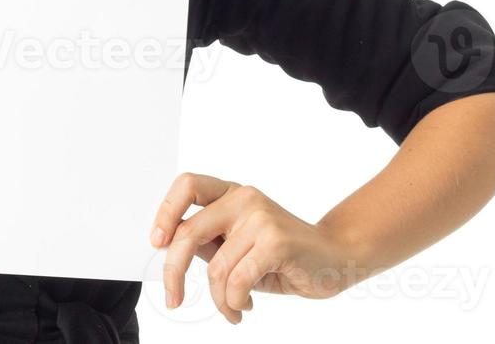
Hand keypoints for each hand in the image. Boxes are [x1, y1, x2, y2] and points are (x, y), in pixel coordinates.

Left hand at [149, 172, 361, 323]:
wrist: (337, 257)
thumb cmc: (283, 255)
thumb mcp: (238, 246)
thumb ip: (209, 242)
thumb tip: (168, 250)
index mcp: (231, 193)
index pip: (187, 185)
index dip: (165, 212)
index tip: (157, 243)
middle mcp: (244, 198)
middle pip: (189, 231)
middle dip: (175, 271)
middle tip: (174, 299)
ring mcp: (261, 216)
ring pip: (216, 268)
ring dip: (220, 299)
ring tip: (233, 309)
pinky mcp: (276, 240)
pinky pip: (237, 280)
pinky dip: (235, 303)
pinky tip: (246, 308)